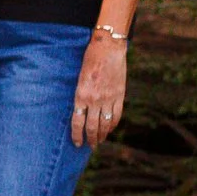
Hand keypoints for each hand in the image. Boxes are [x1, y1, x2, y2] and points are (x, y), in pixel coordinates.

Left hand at [72, 34, 127, 148]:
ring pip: (105, 124)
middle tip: (90, 146)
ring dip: (102, 135)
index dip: (77, 135)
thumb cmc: (89, 60)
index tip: (77, 143)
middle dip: (91, 139)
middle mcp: (94, 100)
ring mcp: (108, 99)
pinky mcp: (119, 96)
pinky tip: (110, 129)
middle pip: (92, 127)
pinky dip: (113, 125)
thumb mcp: (79, 78)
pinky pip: (117, 115)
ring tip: (99, 141)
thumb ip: (80, 95)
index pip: (78, 122)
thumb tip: (79, 110)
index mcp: (80, 95)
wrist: (107, 49)